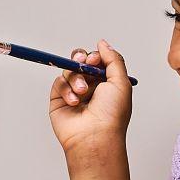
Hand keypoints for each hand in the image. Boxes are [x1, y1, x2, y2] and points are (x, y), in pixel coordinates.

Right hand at [46, 38, 133, 179]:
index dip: (95, 56)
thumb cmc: (112, 114)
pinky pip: (58, 83)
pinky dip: (65, 88)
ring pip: (69, 71)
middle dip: (81, 60)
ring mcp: (74, 94)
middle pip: (81, 62)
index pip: (97, 60)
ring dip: (76, 78)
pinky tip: (74, 100)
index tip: (95, 60)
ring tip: (82, 92)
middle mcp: (91, 87)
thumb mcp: (121, 81)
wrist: (95, 136)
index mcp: (107, 83)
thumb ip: (113, 59)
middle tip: (84, 64)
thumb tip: (102, 43)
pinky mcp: (59, 101)